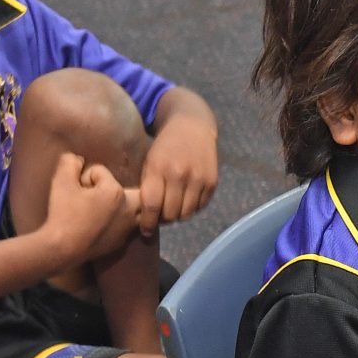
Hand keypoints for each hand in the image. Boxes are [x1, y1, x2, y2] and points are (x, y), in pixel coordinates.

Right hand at [39, 152, 137, 264]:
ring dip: (128, 206)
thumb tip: (77, 159)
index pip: (101, 173)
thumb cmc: (62, 214)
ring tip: (111, 207)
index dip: (86, 176)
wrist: (61, 249)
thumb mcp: (61, 181)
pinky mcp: (121, 243)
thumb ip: (70, 162)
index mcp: (115, 192)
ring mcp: (127, 228)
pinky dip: (121, 223)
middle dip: (116, 187)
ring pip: (138, 211)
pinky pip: (128, 227)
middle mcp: (128, 210)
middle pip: (132, 189)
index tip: (77, 187)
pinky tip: (108, 224)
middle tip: (101, 192)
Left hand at [137, 114, 218, 234]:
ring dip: (178, 215)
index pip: (151, 205)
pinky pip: (200, 207)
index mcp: (158, 169)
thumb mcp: (149, 161)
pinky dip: (192, 208)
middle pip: (170, 214)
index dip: (147, 223)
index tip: (145, 231)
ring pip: (186, 214)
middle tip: (160, 216)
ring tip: (173, 208)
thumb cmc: (164, 147)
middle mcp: (179, 175)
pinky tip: (186, 199)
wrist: (192, 126)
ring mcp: (198, 179)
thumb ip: (148, 187)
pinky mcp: (212, 182)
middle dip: (163, 219)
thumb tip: (145, 217)